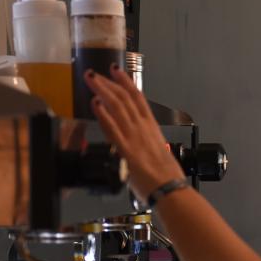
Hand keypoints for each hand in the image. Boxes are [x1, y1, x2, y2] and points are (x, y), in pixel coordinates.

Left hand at [84, 65, 184, 200]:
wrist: (169, 188)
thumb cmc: (167, 176)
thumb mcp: (160, 153)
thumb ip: (149, 145)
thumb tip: (144, 146)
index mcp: (152, 128)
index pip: (138, 98)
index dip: (126, 82)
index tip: (116, 72)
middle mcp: (142, 128)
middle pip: (124, 98)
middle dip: (108, 83)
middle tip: (95, 73)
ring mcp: (134, 137)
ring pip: (117, 107)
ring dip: (102, 91)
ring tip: (91, 80)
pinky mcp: (125, 149)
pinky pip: (112, 127)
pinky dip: (103, 113)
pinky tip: (94, 103)